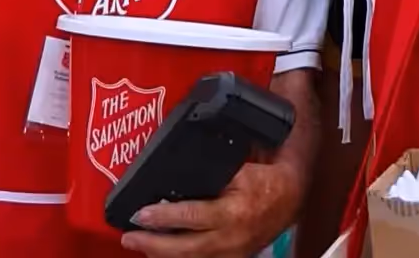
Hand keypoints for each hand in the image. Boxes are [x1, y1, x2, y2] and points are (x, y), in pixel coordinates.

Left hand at [122, 162, 302, 256]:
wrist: (288, 198)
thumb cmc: (263, 181)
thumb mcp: (239, 169)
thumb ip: (211, 175)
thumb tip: (177, 176)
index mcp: (232, 212)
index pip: (191, 217)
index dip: (163, 217)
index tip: (141, 214)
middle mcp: (229, 239)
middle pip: (183, 249)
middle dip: (153, 245)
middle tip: (129, 237)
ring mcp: (230, 254)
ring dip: (162, 256)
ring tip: (140, 247)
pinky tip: (163, 256)